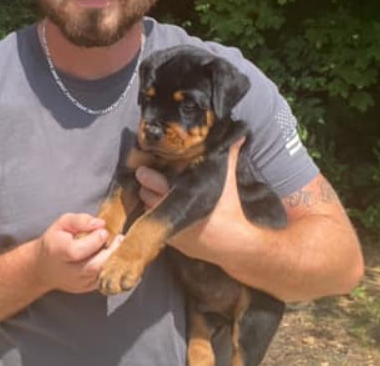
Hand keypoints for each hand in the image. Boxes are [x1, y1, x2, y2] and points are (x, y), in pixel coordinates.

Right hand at [34, 213, 122, 293]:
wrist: (44, 266)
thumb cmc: (56, 240)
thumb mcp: (62, 223)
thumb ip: (80, 220)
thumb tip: (101, 224)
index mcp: (57, 251)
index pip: (78, 251)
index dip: (95, 241)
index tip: (104, 231)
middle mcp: (66, 271)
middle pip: (93, 266)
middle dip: (110, 252)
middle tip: (119, 238)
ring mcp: (76, 283)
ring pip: (100, 275)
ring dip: (113, 260)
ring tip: (118, 246)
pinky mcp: (84, 289)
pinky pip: (102, 281)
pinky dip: (111, 269)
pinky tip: (114, 256)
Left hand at [135, 138, 248, 261]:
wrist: (237, 244)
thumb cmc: (230, 209)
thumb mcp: (228, 181)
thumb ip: (229, 156)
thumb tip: (238, 135)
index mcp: (185, 197)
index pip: (156, 184)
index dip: (147, 175)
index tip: (141, 169)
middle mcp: (175, 215)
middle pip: (147, 197)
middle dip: (145, 186)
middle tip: (143, 176)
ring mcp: (171, 229)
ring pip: (149, 210)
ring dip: (148, 200)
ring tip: (150, 190)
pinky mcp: (172, 242)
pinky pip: (155, 224)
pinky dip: (154, 214)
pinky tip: (157, 205)